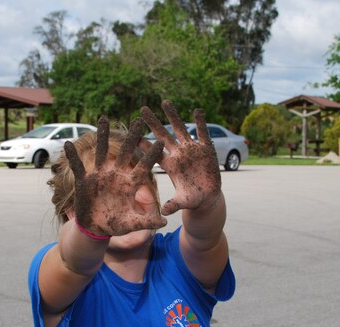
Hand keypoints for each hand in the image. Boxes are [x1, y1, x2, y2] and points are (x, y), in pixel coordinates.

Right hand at [64, 116, 166, 236]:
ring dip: (102, 136)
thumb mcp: (131, 224)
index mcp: (130, 184)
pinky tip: (67, 144)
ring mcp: (100, 176)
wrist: (96, 229)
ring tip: (103, 118)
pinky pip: (78, 166)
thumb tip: (164, 222)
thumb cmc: (116, 224)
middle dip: (132, 137)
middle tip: (139, 120)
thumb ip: (146, 222)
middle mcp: (116, 175)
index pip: (143, 167)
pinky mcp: (85, 180)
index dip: (150, 156)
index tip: (160, 143)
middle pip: (125, 153)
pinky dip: (72, 156)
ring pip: (101, 152)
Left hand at [141, 100, 221, 214]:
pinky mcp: (206, 149)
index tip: (132, 133)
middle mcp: (178, 154)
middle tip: (142, 109)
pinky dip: (201, 122)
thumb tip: (164, 212)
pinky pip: (203, 133)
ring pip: (181, 129)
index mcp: (170, 165)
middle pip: (164, 135)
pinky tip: (197, 110)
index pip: (154, 152)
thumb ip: (174, 205)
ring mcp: (192, 150)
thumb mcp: (183, 202)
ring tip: (165, 102)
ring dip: (173, 116)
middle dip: (153, 123)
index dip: (144, 143)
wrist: (207, 197)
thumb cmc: (191, 200)